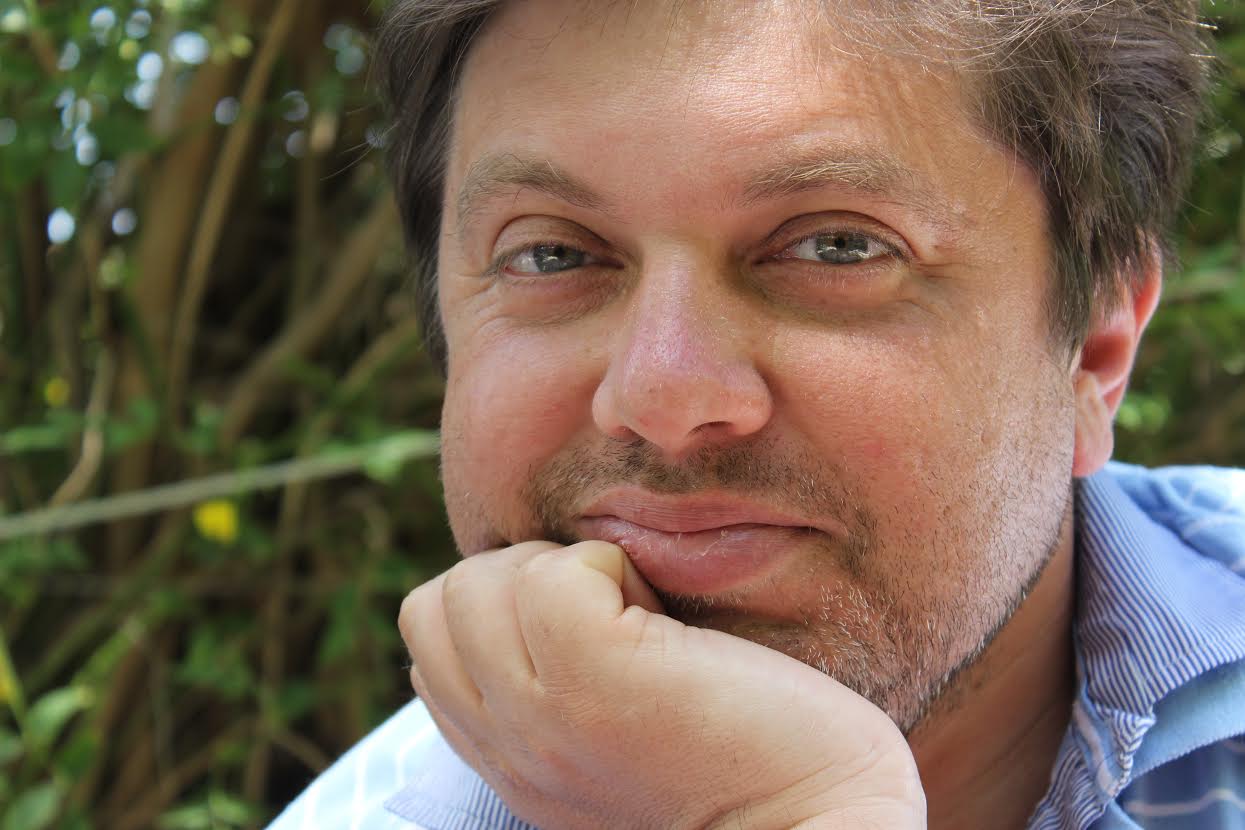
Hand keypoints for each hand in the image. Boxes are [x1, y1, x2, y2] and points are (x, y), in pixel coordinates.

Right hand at [399, 541, 925, 828]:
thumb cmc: (743, 755)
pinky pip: (555, 573)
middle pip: (439, 599)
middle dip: (520, 575)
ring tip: (641, 621)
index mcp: (505, 756)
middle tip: (615, 617)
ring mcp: (541, 715)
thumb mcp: (606, 729)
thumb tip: (532, 581)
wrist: (820, 819)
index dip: (500, 602)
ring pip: (480, 578)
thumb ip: (543, 679)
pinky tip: (666, 622)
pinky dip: (615, 565)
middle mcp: (506, 744)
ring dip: (566, 568)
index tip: (587, 624)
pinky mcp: (596, 681)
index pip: (429, 634)